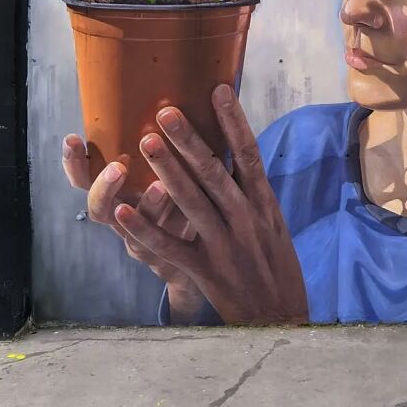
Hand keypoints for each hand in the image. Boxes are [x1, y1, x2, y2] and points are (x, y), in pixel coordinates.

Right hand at [62, 136, 204, 322]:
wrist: (207, 254)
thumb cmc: (187, 200)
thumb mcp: (173, 170)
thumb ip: (171, 141)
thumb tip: (181, 87)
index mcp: (121, 194)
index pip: (86, 179)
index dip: (75, 163)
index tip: (72, 138)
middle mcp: (125, 218)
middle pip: (98, 208)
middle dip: (103, 187)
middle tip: (117, 167)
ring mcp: (144, 241)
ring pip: (131, 231)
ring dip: (144, 207)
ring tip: (160, 186)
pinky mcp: (168, 259)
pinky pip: (162, 251)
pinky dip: (173, 235)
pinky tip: (184, 218)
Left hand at [112, 84, 308, 324]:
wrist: (281, 316)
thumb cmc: (276, 265)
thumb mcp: (273, 222)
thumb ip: (251, 192)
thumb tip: (234, 154)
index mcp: (264, 203)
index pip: (249, 154)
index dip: (234, 121)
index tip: (218, 90)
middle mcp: (245, 218)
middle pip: (214, 172)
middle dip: (189, 140)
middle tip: (166, 111)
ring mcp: (223, 244)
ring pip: (191, 202)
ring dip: (166, 172)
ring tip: (145, 143)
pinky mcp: (205, 270)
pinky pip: (171, 247)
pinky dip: (146, 229)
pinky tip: (125, 211)